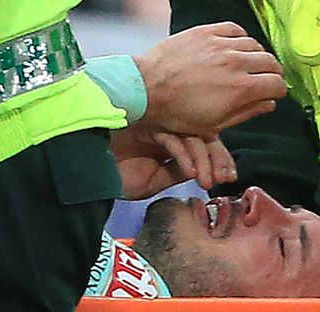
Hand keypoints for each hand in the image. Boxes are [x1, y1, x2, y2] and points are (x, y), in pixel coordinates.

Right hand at [111, 126, 237, 199]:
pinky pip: (172, 138)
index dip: (219, 158)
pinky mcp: (145, 125)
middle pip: (202, 132)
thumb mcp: (157, 180)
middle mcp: (164, 125)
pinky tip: (189, 173)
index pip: (202, 140)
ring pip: (191, 134)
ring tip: (205, 181)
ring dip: (203, 160)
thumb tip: (207, 170)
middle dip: (217, 157)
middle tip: (224, 178)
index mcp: (169, 136)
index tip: (229, 177)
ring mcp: (155, 123)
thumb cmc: (117, 178)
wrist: (90, 177)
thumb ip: (180, 170)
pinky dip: (184, 156)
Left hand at [134, 21, 286, 135]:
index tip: (275, 93)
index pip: (277, 83)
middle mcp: (236, 62)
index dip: (279, 90)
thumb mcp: (215, 124)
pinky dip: (240, 39)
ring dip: (257, 56)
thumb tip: (268, 104)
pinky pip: (234, 30)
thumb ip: (247, 112)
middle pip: (271, 62)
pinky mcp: (206, 32)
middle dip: (273, 73)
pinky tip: (235, 47)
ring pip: (255, 44)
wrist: (147, 89)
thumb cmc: (177, 112)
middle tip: (266, 79)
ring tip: (250, 64)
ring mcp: (221, 44)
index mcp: (241, 88)